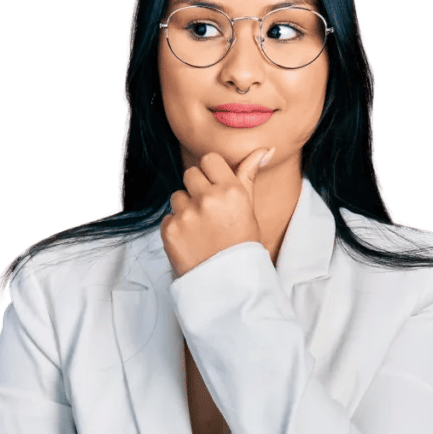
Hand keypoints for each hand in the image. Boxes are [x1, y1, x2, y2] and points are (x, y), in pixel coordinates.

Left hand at [161, 148, 271, 277]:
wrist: (228, 284)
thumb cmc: (242, 246)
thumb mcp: (249, 210)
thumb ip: (248, 176)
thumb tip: (264, 149)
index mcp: (231, 191)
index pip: (209, 159)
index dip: (211, 173)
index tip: (216, 188)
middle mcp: (208, 198)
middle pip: (190, 174)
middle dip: (197, 189)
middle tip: (209, 212)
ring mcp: (187, 214)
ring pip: (177, 196)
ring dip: (185, 208)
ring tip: (200, 230)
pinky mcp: (170, 230)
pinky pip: (168, 217)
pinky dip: (177, 228)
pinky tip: (191, 241)